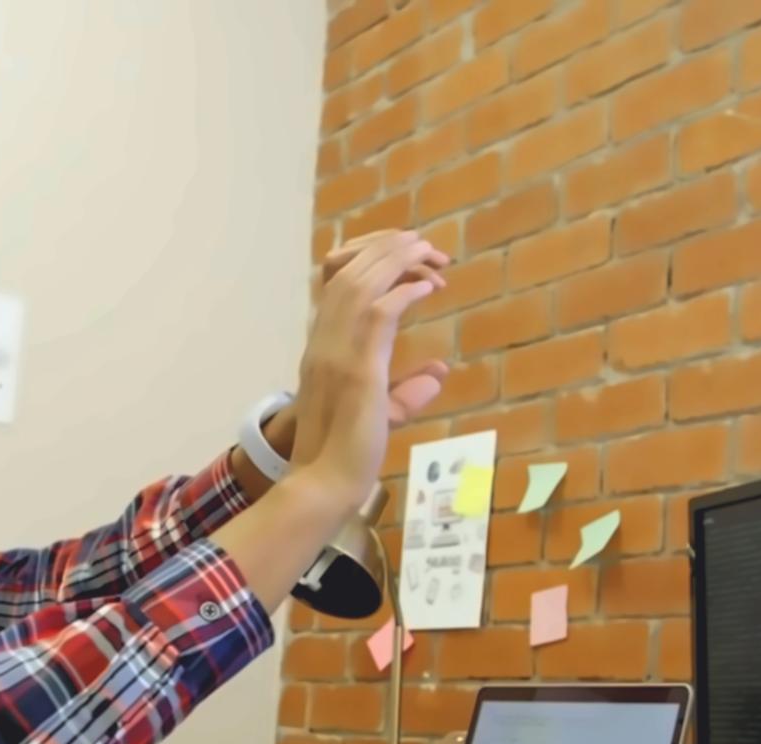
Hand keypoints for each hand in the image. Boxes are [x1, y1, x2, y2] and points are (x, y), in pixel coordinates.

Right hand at [288, 231, 450, 508]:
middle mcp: (322, 342)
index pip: (335, 285)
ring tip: (428, 251)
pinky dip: (404, 291)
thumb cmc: (345, 456)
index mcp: (321, 349)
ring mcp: (336, 353)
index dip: (366, 261)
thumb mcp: (377, 414)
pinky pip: (379, 312)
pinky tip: (428, 288)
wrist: (325, 482)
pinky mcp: (357, 369)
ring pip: (361, 283)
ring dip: (396, 260)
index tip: (401, 258)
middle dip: (385, 250)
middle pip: (346, 272)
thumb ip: (406, 392)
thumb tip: (439, 373)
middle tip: (422, 243)